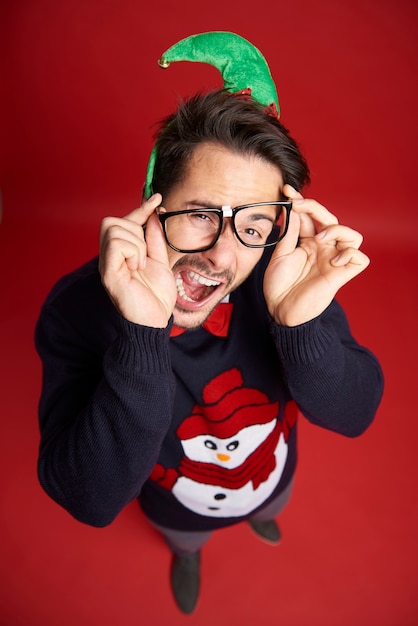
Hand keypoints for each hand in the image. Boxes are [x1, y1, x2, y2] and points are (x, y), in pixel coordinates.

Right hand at [99, 194, 176, 326]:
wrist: (155, 320)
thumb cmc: (156, 296)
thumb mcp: (160, 260)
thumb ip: (154, 238)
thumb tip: (154, 214)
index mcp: (122, 253)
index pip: (126, 222)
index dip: (141, 208)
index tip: (158, 198)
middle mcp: (110, 256)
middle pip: (112, 221)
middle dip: (134, 229)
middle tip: (144, 253)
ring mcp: (107, 264)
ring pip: (114, 229)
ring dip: (136, 244)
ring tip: (141, 264)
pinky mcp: (107, 272)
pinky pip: (116, 244)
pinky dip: (132, 252)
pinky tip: (136, 268)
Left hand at [263, 184, 369, 325]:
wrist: (280, 310)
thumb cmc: (278, 286)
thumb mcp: (279, 254)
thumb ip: (290, 232)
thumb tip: (295, 210)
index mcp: (308, 242)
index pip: (311, 217)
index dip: (301, 201)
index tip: (286, 190)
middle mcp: (323, 249)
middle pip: (331, 219)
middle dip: (315, 207)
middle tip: (298, 205)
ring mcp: (334, 260)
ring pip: (352, 235)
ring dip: (336, 230)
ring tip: (319, 239)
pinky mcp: (342, 274)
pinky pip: (359, 257)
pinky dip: (349, 254)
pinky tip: (332, 260)